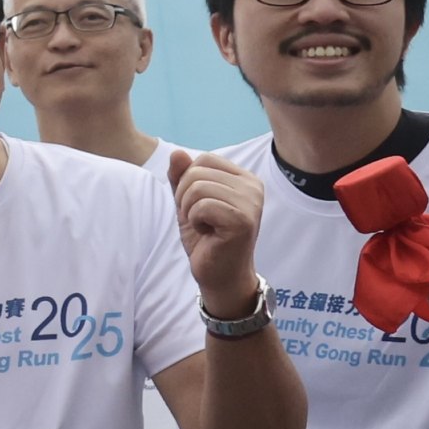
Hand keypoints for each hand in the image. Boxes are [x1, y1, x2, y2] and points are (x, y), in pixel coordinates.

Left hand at [169, 148, 264, 309]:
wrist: (220, 275)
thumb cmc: (206, 239)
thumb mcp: (188, 203)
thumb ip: (181, 178)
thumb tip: (176, 153)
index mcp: (244, 179)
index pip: (203, 160)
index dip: (187, 182)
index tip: (197, 206)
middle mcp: (252, 186)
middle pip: (197, 172)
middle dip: (184, 197)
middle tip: (199, 219)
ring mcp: (251, 202)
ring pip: (197, 187)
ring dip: (189, 210)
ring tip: (204, 226)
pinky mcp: (242, 220)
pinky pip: (202, 206)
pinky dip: (195, 221)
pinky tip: (209, 233)